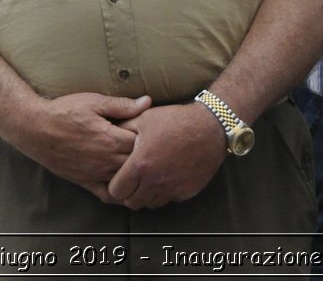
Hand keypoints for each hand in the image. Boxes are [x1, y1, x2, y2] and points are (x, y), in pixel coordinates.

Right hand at [16, 92, 150, 202]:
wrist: (35, 129)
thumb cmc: (64, 112)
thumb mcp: (94, 102)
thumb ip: (122, 105)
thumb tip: (147, 102)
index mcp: (110, 139)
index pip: (143, 143)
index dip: (151, 137)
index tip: (153, 131)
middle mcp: (105, 160)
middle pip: (137, 164)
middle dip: (146, 157)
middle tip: (152, 149)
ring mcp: (96, 173)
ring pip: (126, 181)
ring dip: (136, 175)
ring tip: (144, 167)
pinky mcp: (85, 182)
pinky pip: (108, 194)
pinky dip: (120, 194)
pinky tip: (127, 187)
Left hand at [109, 102, 228, 208]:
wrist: (211, 126)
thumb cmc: (176, 120)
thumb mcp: (145, 118)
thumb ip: (124, 129)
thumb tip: (110, 136)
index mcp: (140, 165)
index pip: (115, 191)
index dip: (115, 185)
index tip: (120, 177)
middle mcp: (155, 182)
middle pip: (131, 202)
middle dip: (130, 193)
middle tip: (134, 180)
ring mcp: (172, 188)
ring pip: (150, 203)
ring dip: (147, 194)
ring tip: (151, 178)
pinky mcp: (187, 191)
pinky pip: (169, 199)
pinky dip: (165, 192)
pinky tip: (168, 176)